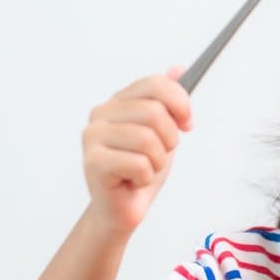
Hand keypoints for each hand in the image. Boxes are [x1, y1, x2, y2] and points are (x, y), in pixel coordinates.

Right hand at [82, 67, 191, 232]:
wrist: (122, 210)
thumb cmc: (139, 171)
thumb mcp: (163, 131)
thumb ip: (168, 100)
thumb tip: (179, 69)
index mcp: (117, 102)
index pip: (155, 84)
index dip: (179, 103)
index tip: (187, 123)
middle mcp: (101, 114)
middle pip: (154, 112)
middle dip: (168, 140)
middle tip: (158, 155)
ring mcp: (93, 137)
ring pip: (148, 139)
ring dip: (157, 162)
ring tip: (144, 170)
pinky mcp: (93, 162)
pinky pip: (139, 164)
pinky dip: (145, 178)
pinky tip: (133, 181)